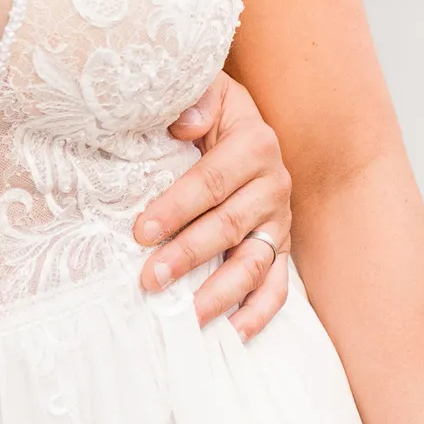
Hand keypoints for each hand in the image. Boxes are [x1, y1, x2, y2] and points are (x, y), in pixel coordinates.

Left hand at [135, 71, 291, 337]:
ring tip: (186, 315)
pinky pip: (278, 286)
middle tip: (151, 279)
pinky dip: (259, 313)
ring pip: (254, 262)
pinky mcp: (282, 247)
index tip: (141, 231)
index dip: (176, 207)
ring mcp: (280, 221)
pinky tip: (232, 334)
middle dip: (189, 255)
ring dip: (220, 292)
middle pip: (230, 226)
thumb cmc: (212, 110)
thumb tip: (183, 123)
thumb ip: (197, 98)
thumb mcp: (209, 89)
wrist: (245, 122)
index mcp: (255, 143)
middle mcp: (274, 184)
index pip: (211, 182)